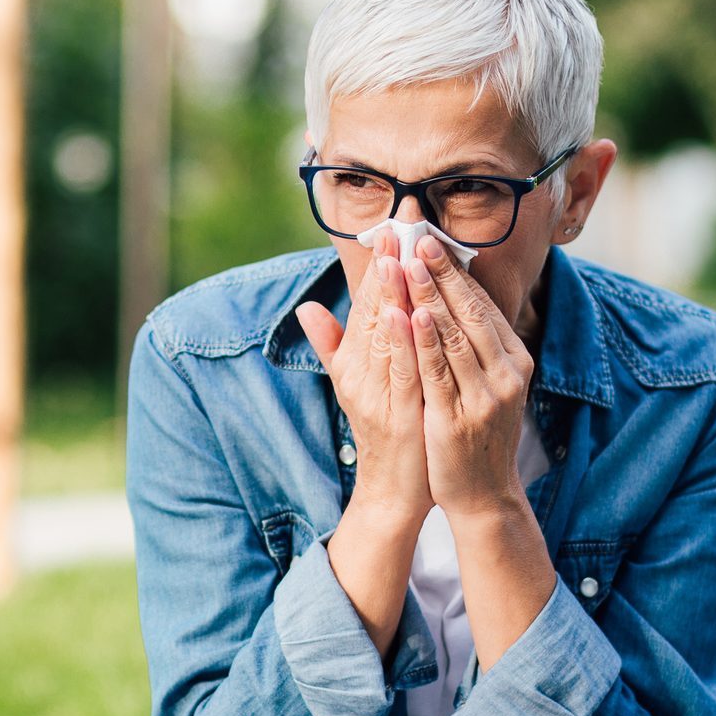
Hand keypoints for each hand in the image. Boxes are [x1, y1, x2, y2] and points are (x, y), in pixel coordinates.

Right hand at [297, 232, 431, 520]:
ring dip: (390, 295)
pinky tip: (408, 313)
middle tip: (398, 223)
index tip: (390, 227)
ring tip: (397, 255)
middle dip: (385, 266)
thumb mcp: (356, 386)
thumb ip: (333, 345)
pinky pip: (400, 373)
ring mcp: (377, 395)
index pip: (366, 306)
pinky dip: (402, 342)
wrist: (395, 491)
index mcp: (354, 363)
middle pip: (373, 312)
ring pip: (384, 337)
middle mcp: (360, 375)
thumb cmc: (385, 434)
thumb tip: (307, 308)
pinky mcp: (397, 416)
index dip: (378, 266)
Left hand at [403, 234, 534, 518]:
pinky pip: (439, 373)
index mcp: (514, 359)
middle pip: (470, 311)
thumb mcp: (486, 385)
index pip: (481, 304)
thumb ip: (473, 343)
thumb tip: (450, 298)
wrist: (483, 495)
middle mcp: (507, 373)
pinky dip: (425, 342)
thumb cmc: (477, 434)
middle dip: (441, 270)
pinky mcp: (459, 419)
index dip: (453, 269)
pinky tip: (410, 315)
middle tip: (416, 234)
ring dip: (428, 295)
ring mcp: (486, 396)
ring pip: (454, 336)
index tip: (427, 236)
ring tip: (408, 262)